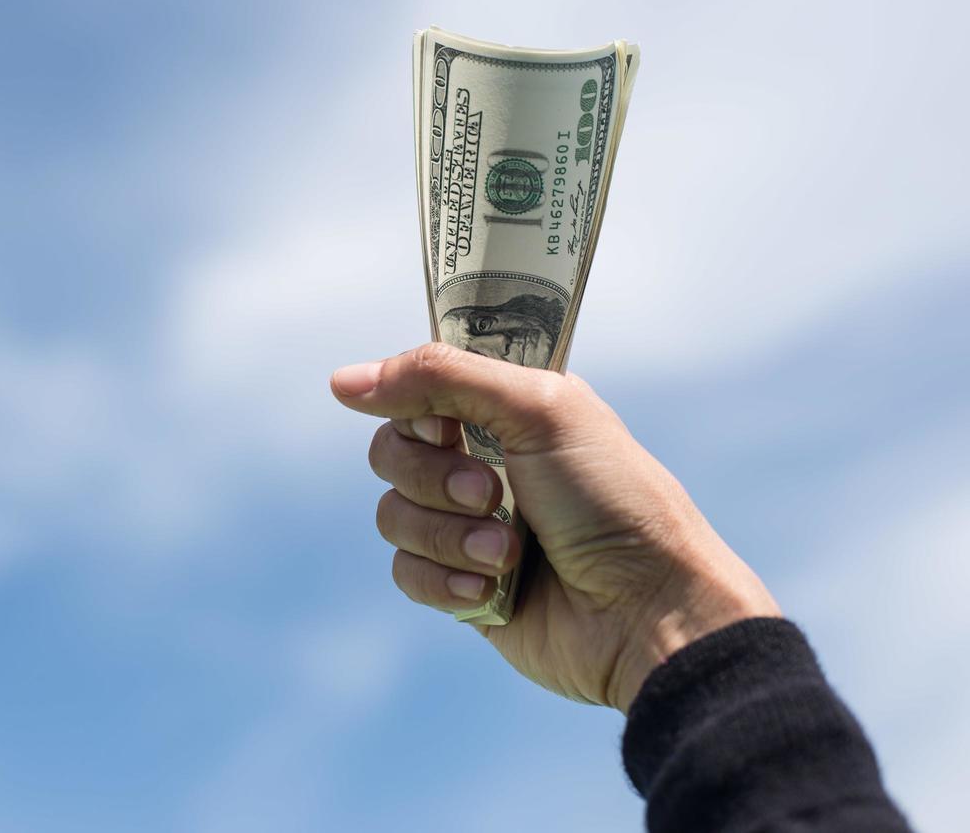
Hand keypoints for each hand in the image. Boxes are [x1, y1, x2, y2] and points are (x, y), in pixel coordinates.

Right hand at [330, 343, 778, 711]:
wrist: (648, 611)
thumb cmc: (612, 501)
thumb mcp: (539, 409)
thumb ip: (440, 377)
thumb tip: (341, 381)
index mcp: (504, 409)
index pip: (415, 387)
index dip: (417, 407)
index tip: (447, 425)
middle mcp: (481, 461)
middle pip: (389, 451)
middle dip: (433, 477)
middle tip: (491, 493)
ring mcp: (468, 526)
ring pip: (392, 515)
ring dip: (449, 535)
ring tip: (508, 553)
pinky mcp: (460, 587)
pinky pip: (406, 573)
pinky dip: (446, 582)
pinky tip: (493, 591)